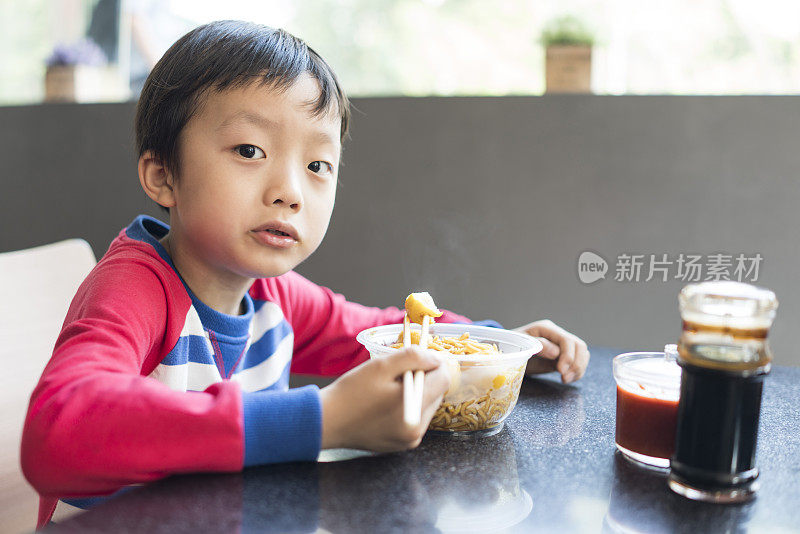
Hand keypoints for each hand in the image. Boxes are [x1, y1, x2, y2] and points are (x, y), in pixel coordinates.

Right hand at [319, 348, 450, 451]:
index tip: (418, 358)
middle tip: (397, 374)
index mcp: (414, 409)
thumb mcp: (381, 366)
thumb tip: (436, 358)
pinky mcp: (403, 445)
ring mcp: (410, 440)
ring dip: (417, 393)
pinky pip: (416, 419)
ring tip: (389, 390)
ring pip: (427, 406)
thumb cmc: (351, 392)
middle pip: (437, 393)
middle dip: (424, 379)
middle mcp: (417, 429)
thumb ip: (413, 358)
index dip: (434, 363)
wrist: (326, 422)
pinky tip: (386, 404)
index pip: (443, 378)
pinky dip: (408, 407)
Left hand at [514, 320, 588, 383]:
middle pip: (579, 345)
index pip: (566, 340)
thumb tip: (556, 352)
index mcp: (546, 328)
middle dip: (576, 363)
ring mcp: (562, 344)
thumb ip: (538, 346)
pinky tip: (568, 378)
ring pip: (582, 353)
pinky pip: (579, 360)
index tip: (561, 371)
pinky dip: (578, 371)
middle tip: (565, 378)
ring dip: (579, 368)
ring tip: (566, 379)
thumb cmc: (513, 348)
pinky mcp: (564, 355)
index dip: (567, 356)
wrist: (511, 353)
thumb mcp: (521, 346)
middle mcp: (557, 334)